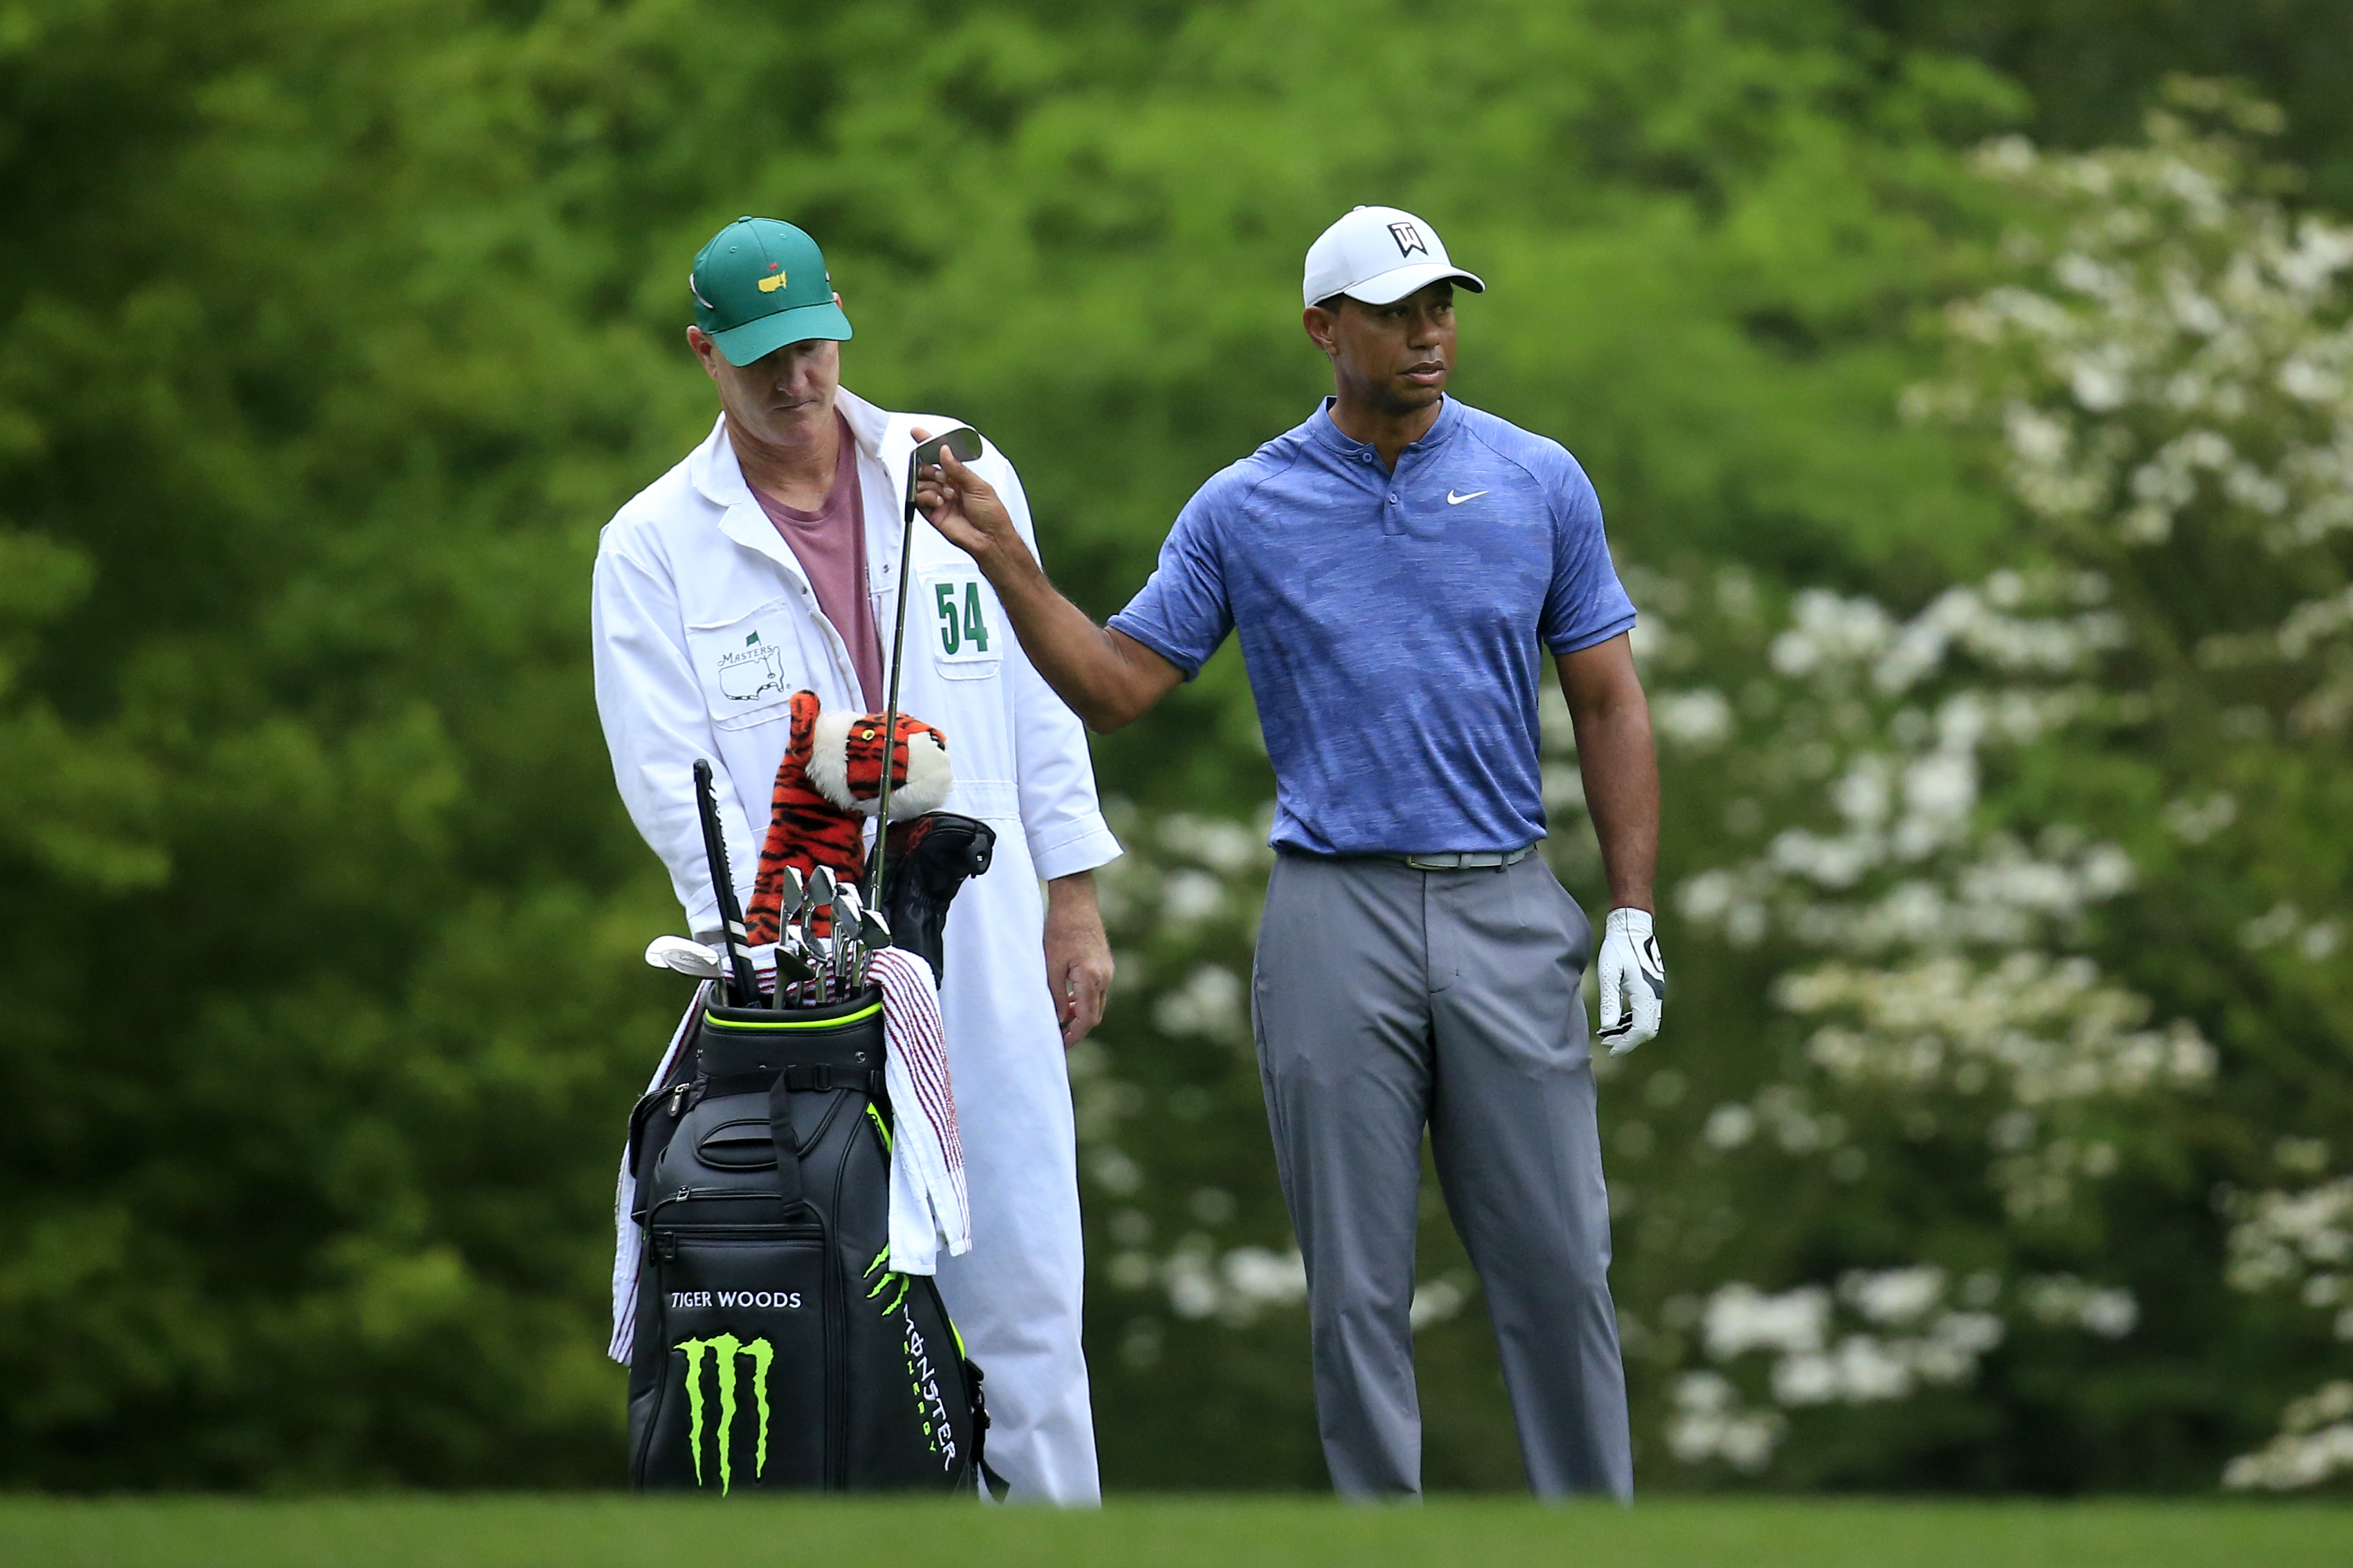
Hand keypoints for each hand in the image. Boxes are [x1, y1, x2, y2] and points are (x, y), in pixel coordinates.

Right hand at [910, 426, 1022, 568]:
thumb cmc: (992, 514)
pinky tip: (940, 502)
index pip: (941, 456)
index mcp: (960, 476)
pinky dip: (928, 496)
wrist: (990, 538)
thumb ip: (958, 469)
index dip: (929, 444)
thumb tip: (944, 451)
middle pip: (926, 468)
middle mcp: (948, 486)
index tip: (918, 433)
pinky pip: (919, 498)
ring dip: (932, 485)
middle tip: (942, 477)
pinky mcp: (932, 512)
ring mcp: (939, 499)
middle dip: (931, 469)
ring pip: (921, 482)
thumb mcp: (978, 485)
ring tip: (947, 494)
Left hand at [1043, 871, 1113, 1048]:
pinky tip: (1068, 998)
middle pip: (1095, 1014)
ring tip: (1060, 1017)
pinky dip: (1084, 1000)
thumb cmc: (1060, 931)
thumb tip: (1059, 1020)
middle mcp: (1105, 977)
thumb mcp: (1052, 966)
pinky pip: (1097, 990)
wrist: (1076, 903)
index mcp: (1092, 978)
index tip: (1061, 1045)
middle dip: (1078, 1028)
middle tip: (1058, 1036)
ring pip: (1096, 1003)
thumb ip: (1057, 996)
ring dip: (1080, 1013)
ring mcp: (1108, 970)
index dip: (1075, 1036)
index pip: (1087, 1019)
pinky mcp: (1105, 964)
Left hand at [1596, 907, 1664, 1054]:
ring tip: (1609, 1033)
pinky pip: (1648, 1012)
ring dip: (1631, 1031)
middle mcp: (1656, 994)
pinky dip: (1634, 1020)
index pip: (1640, 1030)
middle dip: (1628, 1040)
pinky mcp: (1655, 987)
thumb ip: (1609, 1001)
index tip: (1611, 1051)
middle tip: (1607, 1043)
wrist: (1633, 927)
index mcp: (1646, 993)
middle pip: (1647, 1029)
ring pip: (1649, 1022)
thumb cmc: (1618, 947)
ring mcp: (1657, 990)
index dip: (1626, 1044)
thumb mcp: (1608, 973)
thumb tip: (1608, 1027)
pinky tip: (1618, 1019)